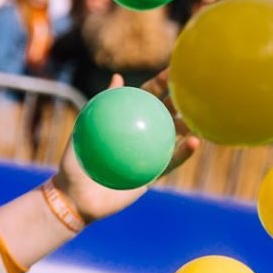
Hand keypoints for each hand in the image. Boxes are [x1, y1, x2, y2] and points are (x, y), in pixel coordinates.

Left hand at [52, 71, 199, 222]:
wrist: (76, 200)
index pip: (145, 98)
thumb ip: (99, 106)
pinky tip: (194, 143)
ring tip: (199, 117)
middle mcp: (139, 136)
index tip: (173, 72)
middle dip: (180, 101)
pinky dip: (183, 153)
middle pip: (164, 114)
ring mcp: (148, 155)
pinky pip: (170, 163)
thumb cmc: (74, 166)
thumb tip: (117, 78)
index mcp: (124, 122)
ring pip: (173, 137)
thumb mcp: (82, 133)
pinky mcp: (153, 175)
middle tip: (194, 90)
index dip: (160, 84)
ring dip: (188, 126)